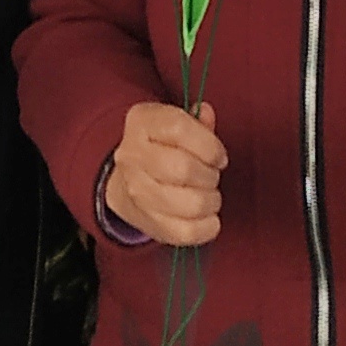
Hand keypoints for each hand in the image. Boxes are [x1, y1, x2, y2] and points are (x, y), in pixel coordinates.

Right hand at [102, 100, 227, 246]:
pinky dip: (207, 227)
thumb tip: (205, 113)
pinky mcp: (147, 222)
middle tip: (212, 176)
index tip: (219, 156)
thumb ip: (196, 121)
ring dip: (211, 201)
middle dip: (210, 175)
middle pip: (183, 169)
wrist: (126, 181)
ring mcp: (136, 191)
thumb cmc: (162, 148)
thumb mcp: (175, 124)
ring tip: (209, 196)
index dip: (210, 145)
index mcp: (141, 122)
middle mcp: (131, 155)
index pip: (178, 128)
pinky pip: (186, 232)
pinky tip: (208, 217)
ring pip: (189, 204)